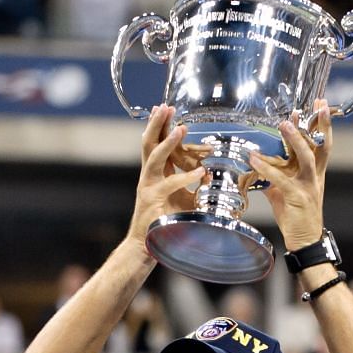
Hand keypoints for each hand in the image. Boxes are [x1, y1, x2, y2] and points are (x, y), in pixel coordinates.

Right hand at [128, 106, 210, 241]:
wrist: (145, 246)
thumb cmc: (165, 222)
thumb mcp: (183, 199)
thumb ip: (193, 185)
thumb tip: (208, 174)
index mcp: (153, 174)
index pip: (153, 143)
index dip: (158, 125)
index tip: (164, 109)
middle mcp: (147, 177)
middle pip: (149, 143)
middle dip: (157, 124)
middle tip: (165, 107)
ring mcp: (147, 187)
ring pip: (154, 158)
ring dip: (168, 142)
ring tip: (180, 128)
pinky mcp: (152, 200)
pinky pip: (170, 184)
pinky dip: (186, 177)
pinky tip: (200, 171)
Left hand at [244, 102, 331, 251]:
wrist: (305, 239)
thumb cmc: (297, 215)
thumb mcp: (286, 191)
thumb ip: (276, 175)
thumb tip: (259, 165)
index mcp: (316, 172)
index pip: (322, 143)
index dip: (322, 125)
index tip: (319, 105)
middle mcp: (315, 176)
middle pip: (321, 145)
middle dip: (318, 124)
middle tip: (310, 106)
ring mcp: (308, 186)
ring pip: (306, 157)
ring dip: (295, 140)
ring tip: (284, 124)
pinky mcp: (297, 197)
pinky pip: (281, 179)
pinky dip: (267, 168)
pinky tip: (255, 159)